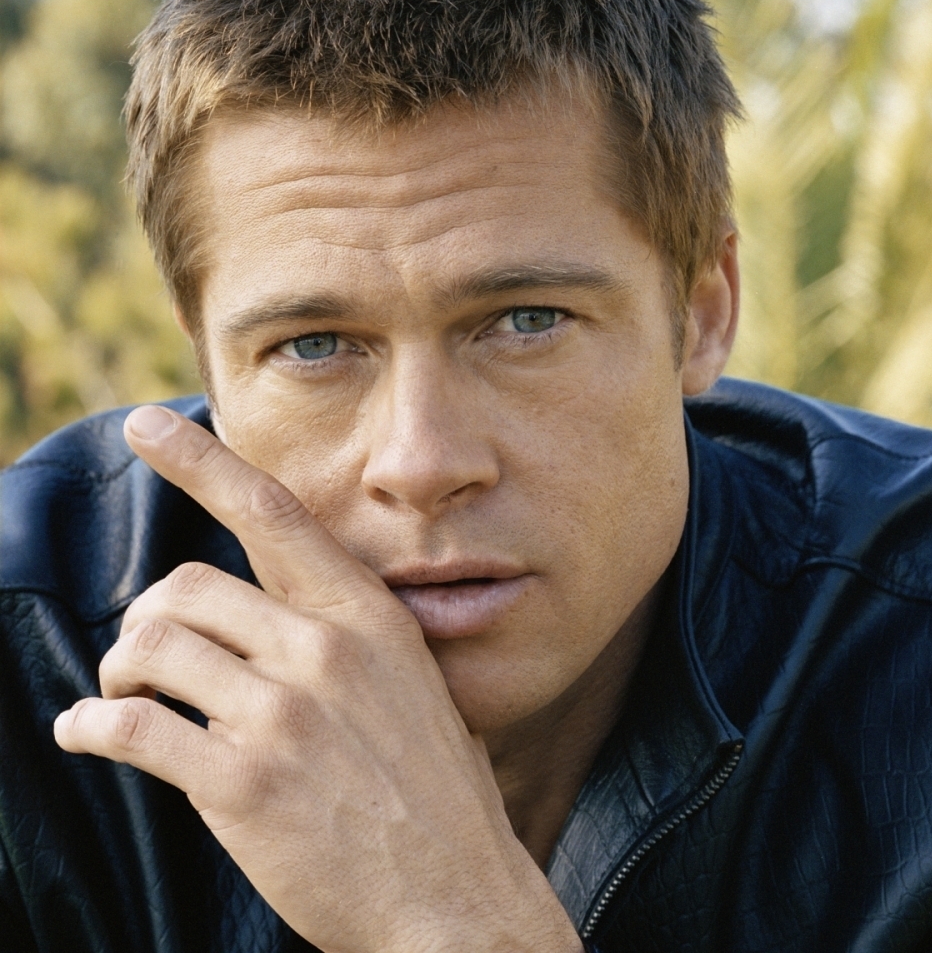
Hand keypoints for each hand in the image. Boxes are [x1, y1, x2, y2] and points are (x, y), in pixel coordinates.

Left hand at [52, 406, 581, 952]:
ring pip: (149, 651)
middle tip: (142, 662)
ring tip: (120, 702)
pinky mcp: (240, 782)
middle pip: (183, 590)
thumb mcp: (415, 691)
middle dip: (145, 624)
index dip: (203, 461)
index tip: (148, 422)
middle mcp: (326, 651)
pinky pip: (128, 728)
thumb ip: (351, 646)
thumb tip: (275, 619)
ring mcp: (284, 715)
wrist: (454, 897)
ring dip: (118, 675)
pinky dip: (91, 727)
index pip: (275, 516)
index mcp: (371, 619)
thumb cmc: (435, 800)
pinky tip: (88, 734)